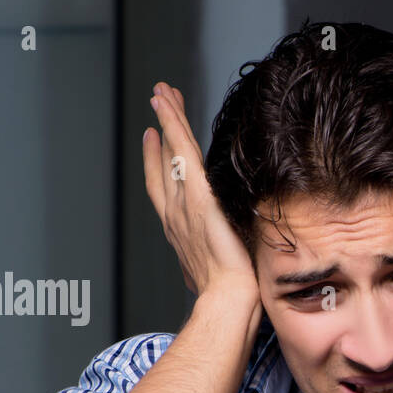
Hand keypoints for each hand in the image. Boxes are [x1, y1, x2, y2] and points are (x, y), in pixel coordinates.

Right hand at [142, 82, 256, 297]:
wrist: (229, 301)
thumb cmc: (231, 296)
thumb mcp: (224, 271)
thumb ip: (224, 257)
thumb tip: (236, 258)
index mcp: (181, 230)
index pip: (166, 188)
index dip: (157, 163)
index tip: (156, 141)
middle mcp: (175, 213)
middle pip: (164, 162)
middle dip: (162, 131)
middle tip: (159, 103)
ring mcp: (184, 203)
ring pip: (173, 150)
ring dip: (167, 118)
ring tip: (162, 92)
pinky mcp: (199, 196)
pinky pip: (182, 151)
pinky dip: (173, 124)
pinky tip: (168, 104)